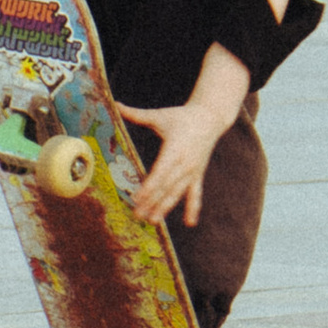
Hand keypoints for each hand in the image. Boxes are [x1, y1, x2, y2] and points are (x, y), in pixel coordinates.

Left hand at [123, 43, 251, 229]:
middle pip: (166, 187)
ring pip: (178, 193)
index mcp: (175, 149)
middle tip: (137, 215)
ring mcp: (193, 171)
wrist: (210, 119)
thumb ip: (137, 114)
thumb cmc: (182, 116)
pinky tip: (190, 224)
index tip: (138, 199)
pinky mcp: (198, 175)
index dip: (149, 187)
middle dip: (152, 202)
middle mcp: (185, 163)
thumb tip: (116, 104)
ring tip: (153, 221)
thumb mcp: (160, 116)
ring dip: (165, 208)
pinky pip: (195, 195)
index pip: (160, 172)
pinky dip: (193, 209)